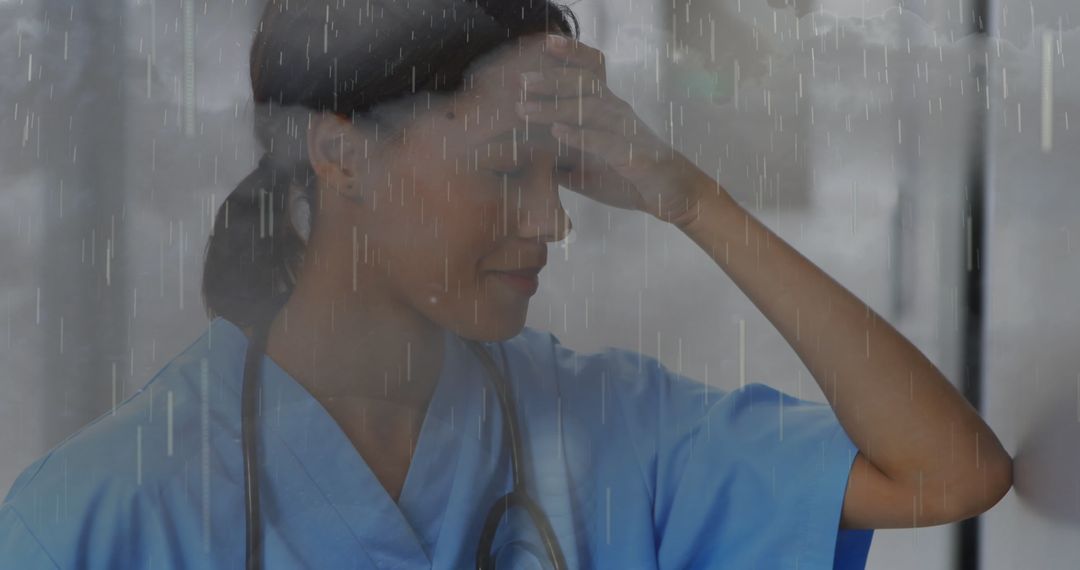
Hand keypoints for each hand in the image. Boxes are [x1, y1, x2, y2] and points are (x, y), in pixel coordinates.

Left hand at [517, 34, 708, 226]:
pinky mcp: (633, 155)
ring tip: (525, 109)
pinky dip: (580, 136)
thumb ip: (560, 158)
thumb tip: (529, 159)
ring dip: (556, 107)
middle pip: (585, 82)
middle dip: (551, 78)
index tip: (544, 43)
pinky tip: (557, 132)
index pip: (589, 71)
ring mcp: (627, 131)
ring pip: (591, 107)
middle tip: (521, 80)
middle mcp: (617, 112)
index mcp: (607, 108)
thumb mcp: (587, 166)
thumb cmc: (630, 175)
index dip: (570, 53)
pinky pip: (605, 140)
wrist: (672, 195)